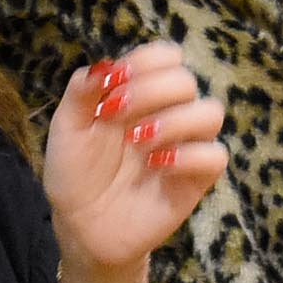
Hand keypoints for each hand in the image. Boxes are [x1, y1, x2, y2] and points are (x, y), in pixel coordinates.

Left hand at [41, 42, 227, 279]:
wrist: (81, 226)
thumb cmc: (75, 174)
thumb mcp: (67, 130)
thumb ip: (81, 94)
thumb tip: (103, 65)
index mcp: (141, 95)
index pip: (166, 56)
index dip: (146, 60)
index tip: (114, 82)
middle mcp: (169, 114)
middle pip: (186, 79)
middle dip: (149, 91)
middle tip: (115, 113)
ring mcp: (187, 145)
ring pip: (211, 112)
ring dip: (173, 120)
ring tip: (138, 141)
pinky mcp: (197, 178)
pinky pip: (215, 155)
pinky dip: (187, 155)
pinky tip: (155, 165)